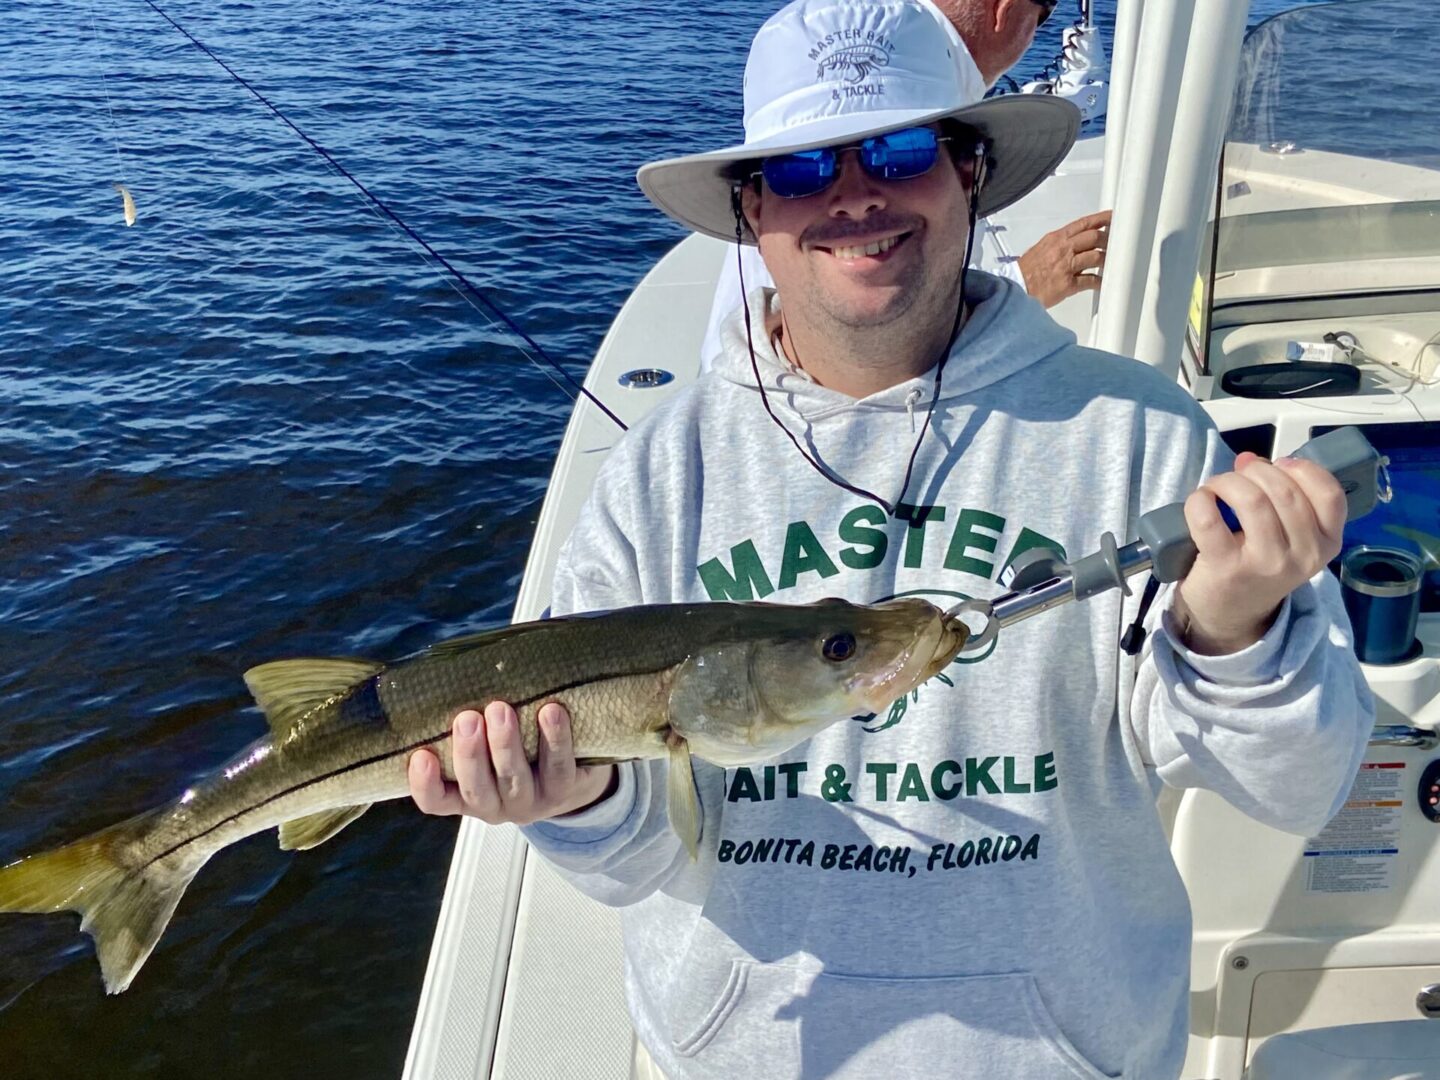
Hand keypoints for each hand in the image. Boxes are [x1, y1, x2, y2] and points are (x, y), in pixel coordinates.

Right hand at [408, 701, 617, 822]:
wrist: (572, 775)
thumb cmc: (515, 750)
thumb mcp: (485, 744)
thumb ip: (466, 724)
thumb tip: (448, 677)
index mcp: (465, 796)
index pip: (436, 801)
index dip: (424, 785)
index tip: (420, 756)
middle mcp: (495, 806)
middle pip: (476, 790)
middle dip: (470, 754)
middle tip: (467, 719)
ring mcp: (530, 802)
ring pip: (515, 780)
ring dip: (506, 745)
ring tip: (501, 709)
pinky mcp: (564, 791)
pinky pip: (558, 768)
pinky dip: (555, 740)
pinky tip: (550, 712)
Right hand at [1016, 209, 1110, 307]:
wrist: (1015, 288)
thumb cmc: (1024, 272)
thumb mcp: (1040, 249)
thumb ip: (1059, 244)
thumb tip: (1074, 243)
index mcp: (1056, 238)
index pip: (1084, 223)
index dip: (1102, 219)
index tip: (1113, 217)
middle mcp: (1063, 249)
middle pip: (1095, 237)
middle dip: (1108, 240)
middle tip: (1115, 243)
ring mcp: (1066, 266)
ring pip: (1096, 257)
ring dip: (1106, 259)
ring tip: (1111, 262)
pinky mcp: (1068, 284)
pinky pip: (1090, 280)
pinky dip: (1099, 282)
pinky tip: (1102, 282)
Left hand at [1173, 453, 1345, 654]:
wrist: (1229, 614)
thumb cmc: (1259, 564)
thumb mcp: (1289, 538)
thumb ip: (1281, 498)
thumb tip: (1248, 459)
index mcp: (1326, 543)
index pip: (1329, 494)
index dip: (1301, 468)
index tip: (1279, 464)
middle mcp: (1303, 555)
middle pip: (1284, 491)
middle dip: (1256, 471)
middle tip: (1238, 476)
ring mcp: (1266, 563)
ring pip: (1251, 500)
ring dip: (1227, 482)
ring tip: (1216, 488)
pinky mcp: (1227, 568)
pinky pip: (1210, 519)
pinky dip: (1200, 500)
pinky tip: (1200, 501)